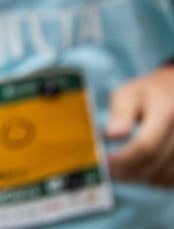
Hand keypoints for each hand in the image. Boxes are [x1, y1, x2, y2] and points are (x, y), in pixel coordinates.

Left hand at [106, 64, 173, 184]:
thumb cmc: (150, 92)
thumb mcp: (130, 93)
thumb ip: (120, 112)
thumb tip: (111, 134)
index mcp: (166, 114)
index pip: (146, 146)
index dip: (124, 159)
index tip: (104, 162)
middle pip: (155, 164)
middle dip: (128, 172)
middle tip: (109, 172)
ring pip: (164, 176)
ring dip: (142, 178)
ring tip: (123, 170)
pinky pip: (173, 180)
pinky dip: (157, 180)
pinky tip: (143, 170)